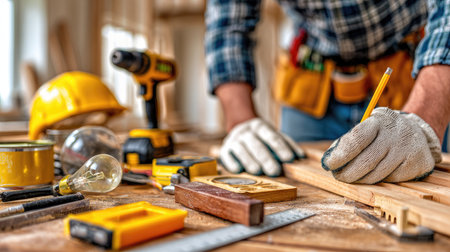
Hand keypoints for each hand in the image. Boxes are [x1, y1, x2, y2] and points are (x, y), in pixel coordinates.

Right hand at [220, 118, 304, 176]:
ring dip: (250, 160)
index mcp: (260, 126)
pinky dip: (232, 163)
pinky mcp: (224, 150)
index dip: (280, 147)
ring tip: (258, 171)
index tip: (289, 159)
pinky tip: (239, 170)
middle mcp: (245, 131)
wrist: (239, 130)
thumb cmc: (261, 138)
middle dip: (266, 158)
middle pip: (256, 144)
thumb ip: (287, 145)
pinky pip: (227, 156)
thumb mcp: (274, 136)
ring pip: (241, 149)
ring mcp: (233, 140)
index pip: (272, 136)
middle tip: (275, 171)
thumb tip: (300, 157)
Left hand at [321, 107, 441, 183]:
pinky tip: (375, 175)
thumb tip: (330, 162)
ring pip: (377, 174)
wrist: (416, 131)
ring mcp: (409, 149)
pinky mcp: (419, 164)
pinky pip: (391, 179)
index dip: (340, 154)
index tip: (328, 164)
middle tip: (338, 177)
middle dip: (348, 173)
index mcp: (379, 122)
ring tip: (353, 177)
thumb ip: (348, 143)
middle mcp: (396, 134)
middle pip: (366, 161)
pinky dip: (379, 180)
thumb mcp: (366, 129)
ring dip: (361, 180)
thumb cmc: (381, 133)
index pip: (357, 139)